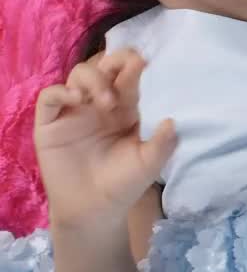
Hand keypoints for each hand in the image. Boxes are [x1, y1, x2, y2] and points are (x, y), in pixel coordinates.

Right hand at [33, 49, 176, 228]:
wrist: (95, 211)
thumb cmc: (124, 183)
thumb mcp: (150, 163)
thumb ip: (163, 143)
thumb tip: (172, 120)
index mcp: (126, 107)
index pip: (129, 74)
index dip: (136, 64)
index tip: (148, 63)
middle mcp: (100, 104)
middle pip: (104, 66)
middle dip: (117, 61)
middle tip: (131, 71)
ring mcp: (74, 112)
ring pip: (78, 75)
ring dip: (94, 79)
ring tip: (108, 101)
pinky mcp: (50, 124)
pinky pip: (49, 97)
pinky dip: (61, 91)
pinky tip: (77, 100)